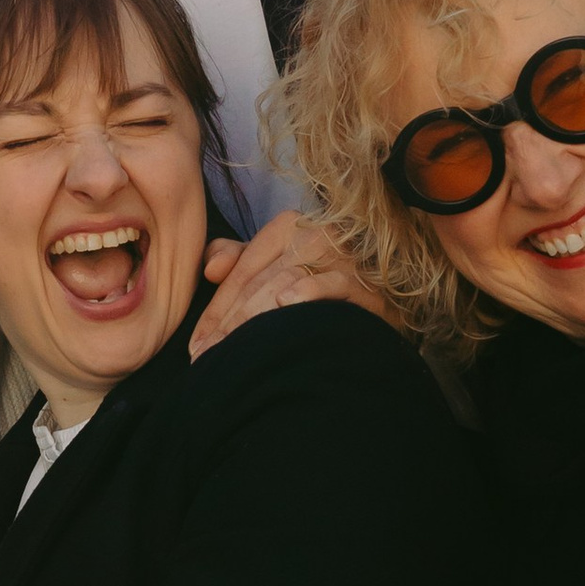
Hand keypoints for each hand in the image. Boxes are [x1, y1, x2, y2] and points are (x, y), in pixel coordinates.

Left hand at [186, 214, 388, 358]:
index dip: (215, 312)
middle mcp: (314, 235)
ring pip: (284, 285)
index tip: (197, 346)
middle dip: (229, 325)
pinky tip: (287, 304)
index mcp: (288, 226)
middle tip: (208, 359)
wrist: (388, 300)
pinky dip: (309, 292)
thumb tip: (210, 269)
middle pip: (258, 284)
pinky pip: (332, 285)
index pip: (241, 272)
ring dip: (255, 320)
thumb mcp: (278, 264)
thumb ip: (240, 260)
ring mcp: (341, 257)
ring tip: (235, 352)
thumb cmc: (324, 284)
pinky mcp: (365, 282)